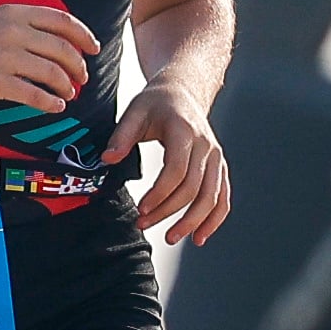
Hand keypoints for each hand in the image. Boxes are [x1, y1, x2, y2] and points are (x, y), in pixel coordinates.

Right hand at [0, 1, 100, 119]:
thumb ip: (21, 26)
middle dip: (78, 66)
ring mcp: (4, 57)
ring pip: (52, 73)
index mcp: (14, 12)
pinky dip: (50, 103)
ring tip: (68, 94)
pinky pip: (34, 95)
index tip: (94, 48)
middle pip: (62, 49)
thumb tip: (54, 43)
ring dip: (66, 87)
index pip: (61, 20)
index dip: (84, 35)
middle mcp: (12, 31)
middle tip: (81, 78)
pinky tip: (55, 107)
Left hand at [105, 86, 233, 244]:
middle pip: (193, 189)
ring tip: (171, 238)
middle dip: (169, 212)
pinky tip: (199, 236)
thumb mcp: (134, 111)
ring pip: (212, 197)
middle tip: (144, 225)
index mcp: (184, 132)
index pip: (176, 171)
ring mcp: (216, 157)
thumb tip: (108, 159)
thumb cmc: (156, 102)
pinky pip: (222, 197)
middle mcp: (206, 146)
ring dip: (193, 222)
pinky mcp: (219, 166)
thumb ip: (121, 135)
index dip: (159, 194)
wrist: (184, 92)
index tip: (141, 209)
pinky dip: (214, 219)